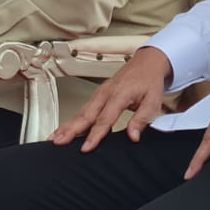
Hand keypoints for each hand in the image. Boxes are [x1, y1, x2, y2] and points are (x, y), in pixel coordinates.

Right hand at [51, 46, 172, 151]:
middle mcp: (105, 93)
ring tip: (56, 137)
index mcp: (119, 95)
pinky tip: (67, 128)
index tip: (86, 147)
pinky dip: (73, 119)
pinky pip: (84, 108)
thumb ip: (142, 119)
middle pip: (85, 115)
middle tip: (59, 141)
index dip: (94, 135)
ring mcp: (100, 93)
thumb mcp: (153, 101)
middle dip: (71, 129)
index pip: (104, 119)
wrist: (147, 62)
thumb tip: (133, 136)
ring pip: (81, 112)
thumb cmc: (149, 81)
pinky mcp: (98, 94)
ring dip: (67, 125)